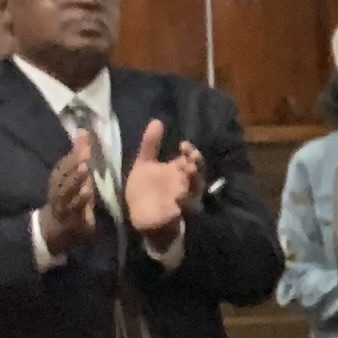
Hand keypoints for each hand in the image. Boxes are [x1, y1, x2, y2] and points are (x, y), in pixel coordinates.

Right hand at [41, 143, 99, 250]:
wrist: (52, 229)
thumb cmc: (67, 200)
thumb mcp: (74, 179)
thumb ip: (79, 159)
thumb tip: (84, 133)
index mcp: (59, 179)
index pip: (67, 161)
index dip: (75, 149)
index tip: (85, 136)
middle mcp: (58, 189)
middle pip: (65, 173)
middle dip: (75, 161)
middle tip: (86, 151)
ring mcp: (62, 203)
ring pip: (67, 189)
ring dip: (76, 179)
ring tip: (85, 168)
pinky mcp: (68, 218)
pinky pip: (73, 208)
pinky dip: (79, 200)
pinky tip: (87, 192)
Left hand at [121, 119, 198, 240]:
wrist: (139, 217)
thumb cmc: (144, 189)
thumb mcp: (144, 164)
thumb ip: (150, 144)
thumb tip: (157, 120)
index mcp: (177, 171)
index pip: (191, 159)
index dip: (191, 152)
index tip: (183, 145)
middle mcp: (184, 184)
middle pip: (197, 174)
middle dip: (196, 166)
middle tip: (190, 159)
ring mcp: (183, 200)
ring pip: (194, 191)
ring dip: (193, 182)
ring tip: (188, 173)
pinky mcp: (177, 215)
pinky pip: (184, 210)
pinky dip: (183, 204)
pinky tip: (177, 197)